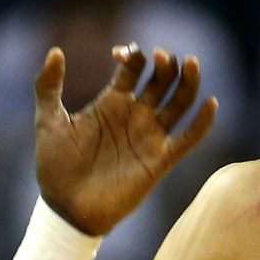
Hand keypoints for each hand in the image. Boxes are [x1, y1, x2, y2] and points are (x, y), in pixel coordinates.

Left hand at [33, 45, 220, 237]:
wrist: (66, 208)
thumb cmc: (55, 167)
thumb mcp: (48, 121)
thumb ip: (48, 86)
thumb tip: (56, 51)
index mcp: (112, 102)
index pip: (134, 67)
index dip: (133, 55)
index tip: (120, 54)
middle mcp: (135, 116)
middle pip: (162, 80)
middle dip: (165, 64)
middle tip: (160, 55)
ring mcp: (149, 137)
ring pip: (180, 102)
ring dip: (189, 81)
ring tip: (191, 62)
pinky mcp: (160, 161)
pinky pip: (189, 139)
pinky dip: (203, 122)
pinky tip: (211, 102)